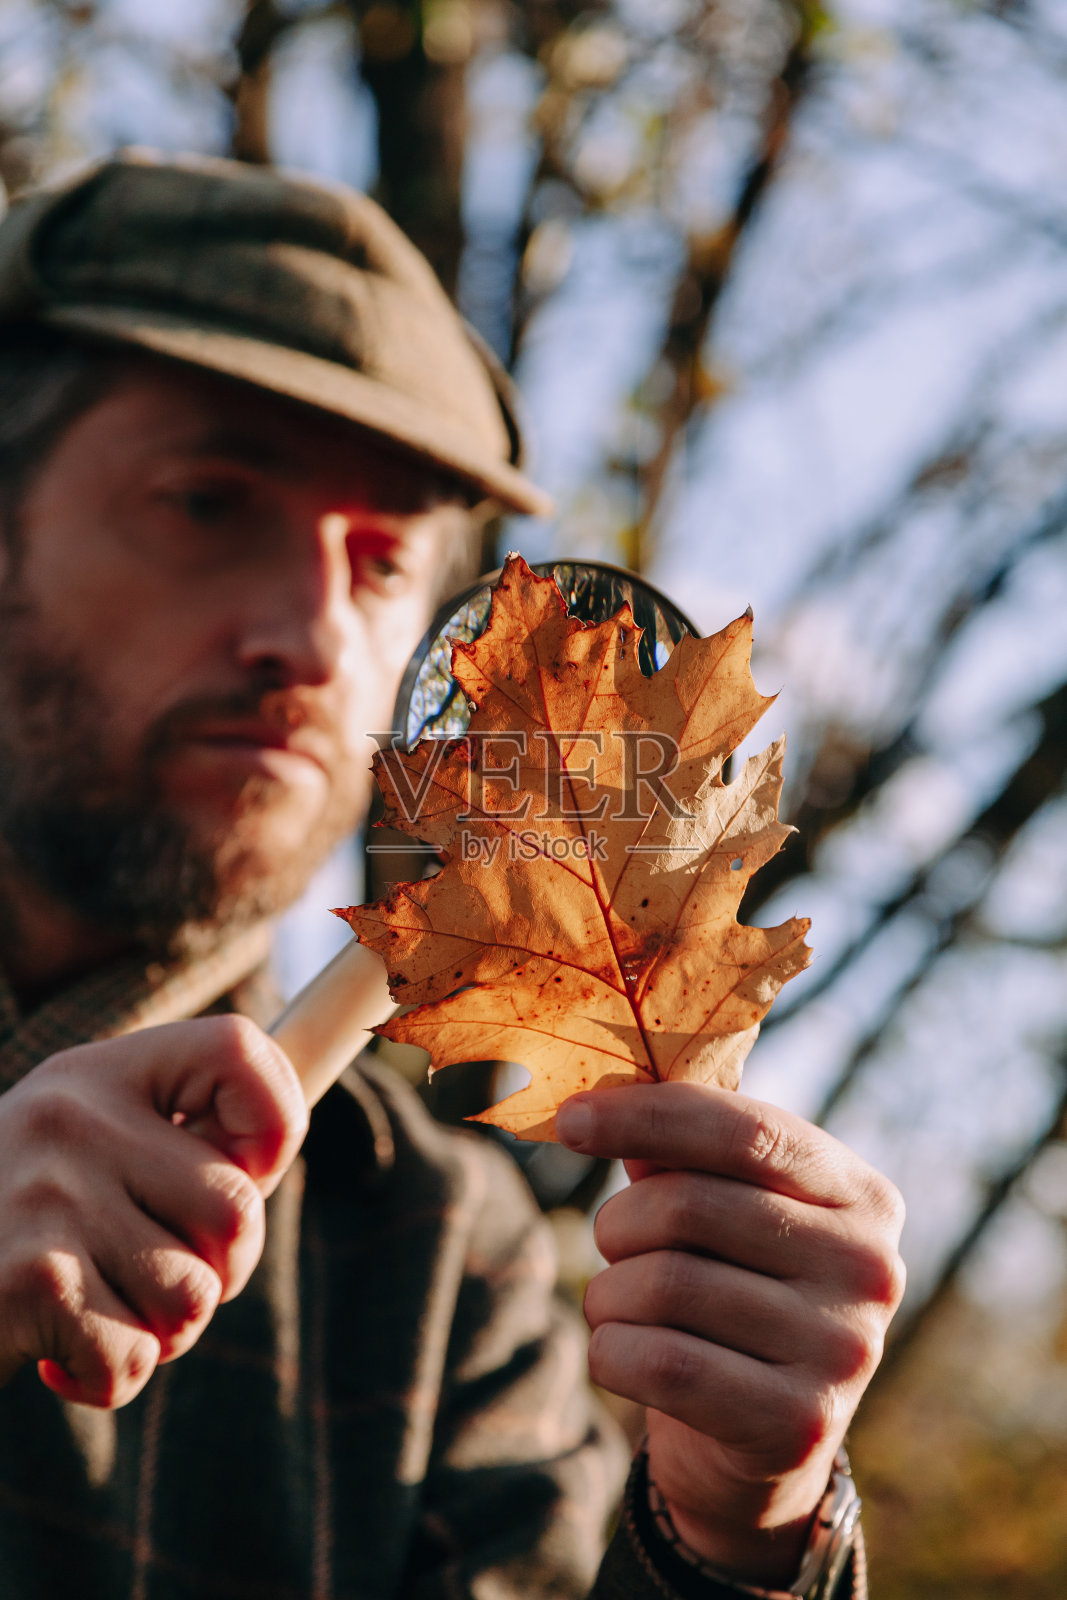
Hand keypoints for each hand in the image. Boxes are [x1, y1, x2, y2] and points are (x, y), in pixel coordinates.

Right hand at [0, 1017, 306, 1408]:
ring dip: (164, 1332)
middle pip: (236, 1209)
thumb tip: (268, 1161)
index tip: (252, 1169)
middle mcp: (74, 1118)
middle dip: (223, 1270)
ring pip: (194, 1294)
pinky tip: (59, 1356)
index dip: (278, 1118)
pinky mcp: (28, 1280)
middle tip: (161, 1281)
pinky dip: (111, 1378)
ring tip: (103, 1313)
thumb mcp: (81, 1146)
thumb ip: (170, 1144)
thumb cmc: (11, 1223)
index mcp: (99, 1073)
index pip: (239, 1049)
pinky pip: (136, 1355)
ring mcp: (48, 1195)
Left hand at [556, 1082, 904, 1588]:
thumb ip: (675, 1154)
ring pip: (665, 1283)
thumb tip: (594, 1100)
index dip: (648, 1115)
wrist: (760, 1447)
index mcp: (861, 1194)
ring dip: (608, 1292)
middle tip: (611, 1243)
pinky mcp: (798, 1423)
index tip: (569, 1120)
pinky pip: (660, 1361)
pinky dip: (610, 1351)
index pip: (746, 1129)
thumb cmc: (728, 1293)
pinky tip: (620, 1354)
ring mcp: (843, 1350)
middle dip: (620, 1221)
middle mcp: (870, 1267)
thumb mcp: (720, 1212)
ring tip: (618, 1305)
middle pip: (691, 1205)